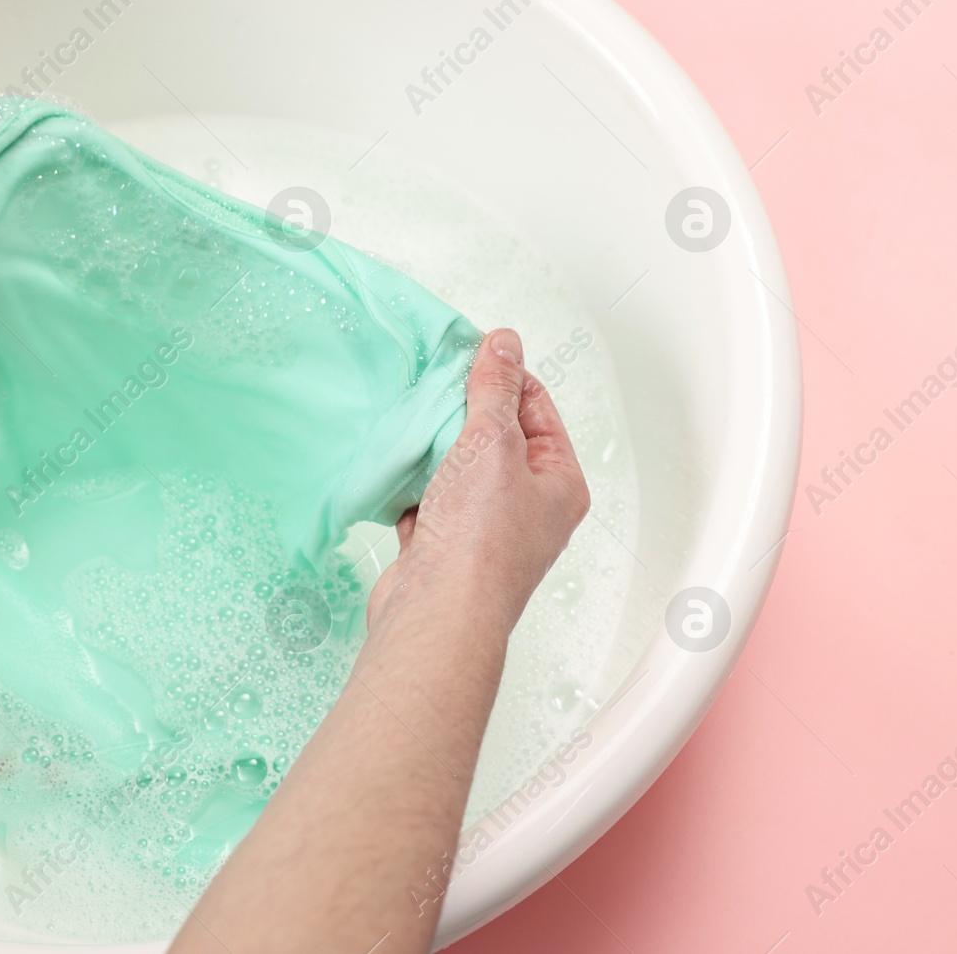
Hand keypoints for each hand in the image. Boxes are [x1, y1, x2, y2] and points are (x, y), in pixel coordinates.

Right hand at [366, 328, 589, 634]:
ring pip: (459, 470)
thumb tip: (504, 344)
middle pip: (497, 438)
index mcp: (560, 484)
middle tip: (434, 386)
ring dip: (434, 449)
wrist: (437, 613)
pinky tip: (396, 470)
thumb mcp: (492, 442)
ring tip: (413, 424)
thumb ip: (495, 388)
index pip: (537, 409)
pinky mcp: (446, 549)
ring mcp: (486, 531)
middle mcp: (530, 509)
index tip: (469, 354)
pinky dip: (413, 485)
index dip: (504, 378)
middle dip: (463, 413)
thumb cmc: (479, 541)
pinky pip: (429, 501)